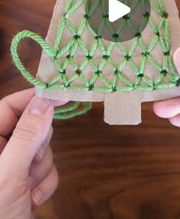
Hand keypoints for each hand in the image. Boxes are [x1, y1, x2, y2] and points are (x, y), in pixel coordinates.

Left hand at [0, 89, 67, 218]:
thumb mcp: (8, 174)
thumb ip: (27, 136)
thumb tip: (45, 103)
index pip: (9, 107)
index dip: (34, 98)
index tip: (60, 94)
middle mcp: (0, 150)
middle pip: (32, 127)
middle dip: (39, 146)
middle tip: (33, 162)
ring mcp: (13, 166)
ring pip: (43, 149)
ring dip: (42, 169)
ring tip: (27, 189)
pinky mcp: (26, 181)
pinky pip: (47, 169)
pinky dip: (44, 184)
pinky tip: (31, 200)